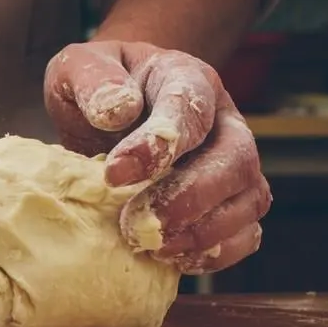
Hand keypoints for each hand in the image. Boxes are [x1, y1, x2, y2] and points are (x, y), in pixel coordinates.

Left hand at [44, 41, 270, 273]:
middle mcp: (223, 121)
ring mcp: (233, 164)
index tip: (114, 175)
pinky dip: (216, 253)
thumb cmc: (96, 87)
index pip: (190, 110)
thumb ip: (92, 80)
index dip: (158, 145)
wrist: (109, 107)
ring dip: (204, 232)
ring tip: (151, 246)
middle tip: (135, 223)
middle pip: (235, 160)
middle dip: (189, 197)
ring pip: (249, 200)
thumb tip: (116, 110)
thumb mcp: (77, 67)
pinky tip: (170, 259)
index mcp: (188, 78)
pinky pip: (246, 233)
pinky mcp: (229, 202)